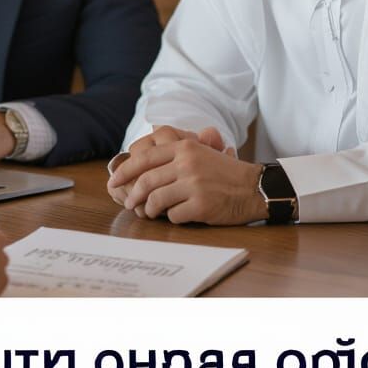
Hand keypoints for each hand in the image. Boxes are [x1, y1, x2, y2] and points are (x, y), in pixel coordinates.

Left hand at [107, 125, 233, 211]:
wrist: (254, 187)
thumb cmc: (225, 172)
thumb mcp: (200, 153)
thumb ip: (174, 156)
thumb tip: (141, 167)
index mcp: (184, 148)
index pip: (145, 158)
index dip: (124, 171)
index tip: (113, 181)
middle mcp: (187, 164)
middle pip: (146, 181)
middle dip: (133, 195)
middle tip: (129, 204)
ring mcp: (194, 185)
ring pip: (156, 200)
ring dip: (150, 210)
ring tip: (151, 213)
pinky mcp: (201, 205)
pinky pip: (174, 216)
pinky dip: (172, 219)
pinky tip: (180, 215)